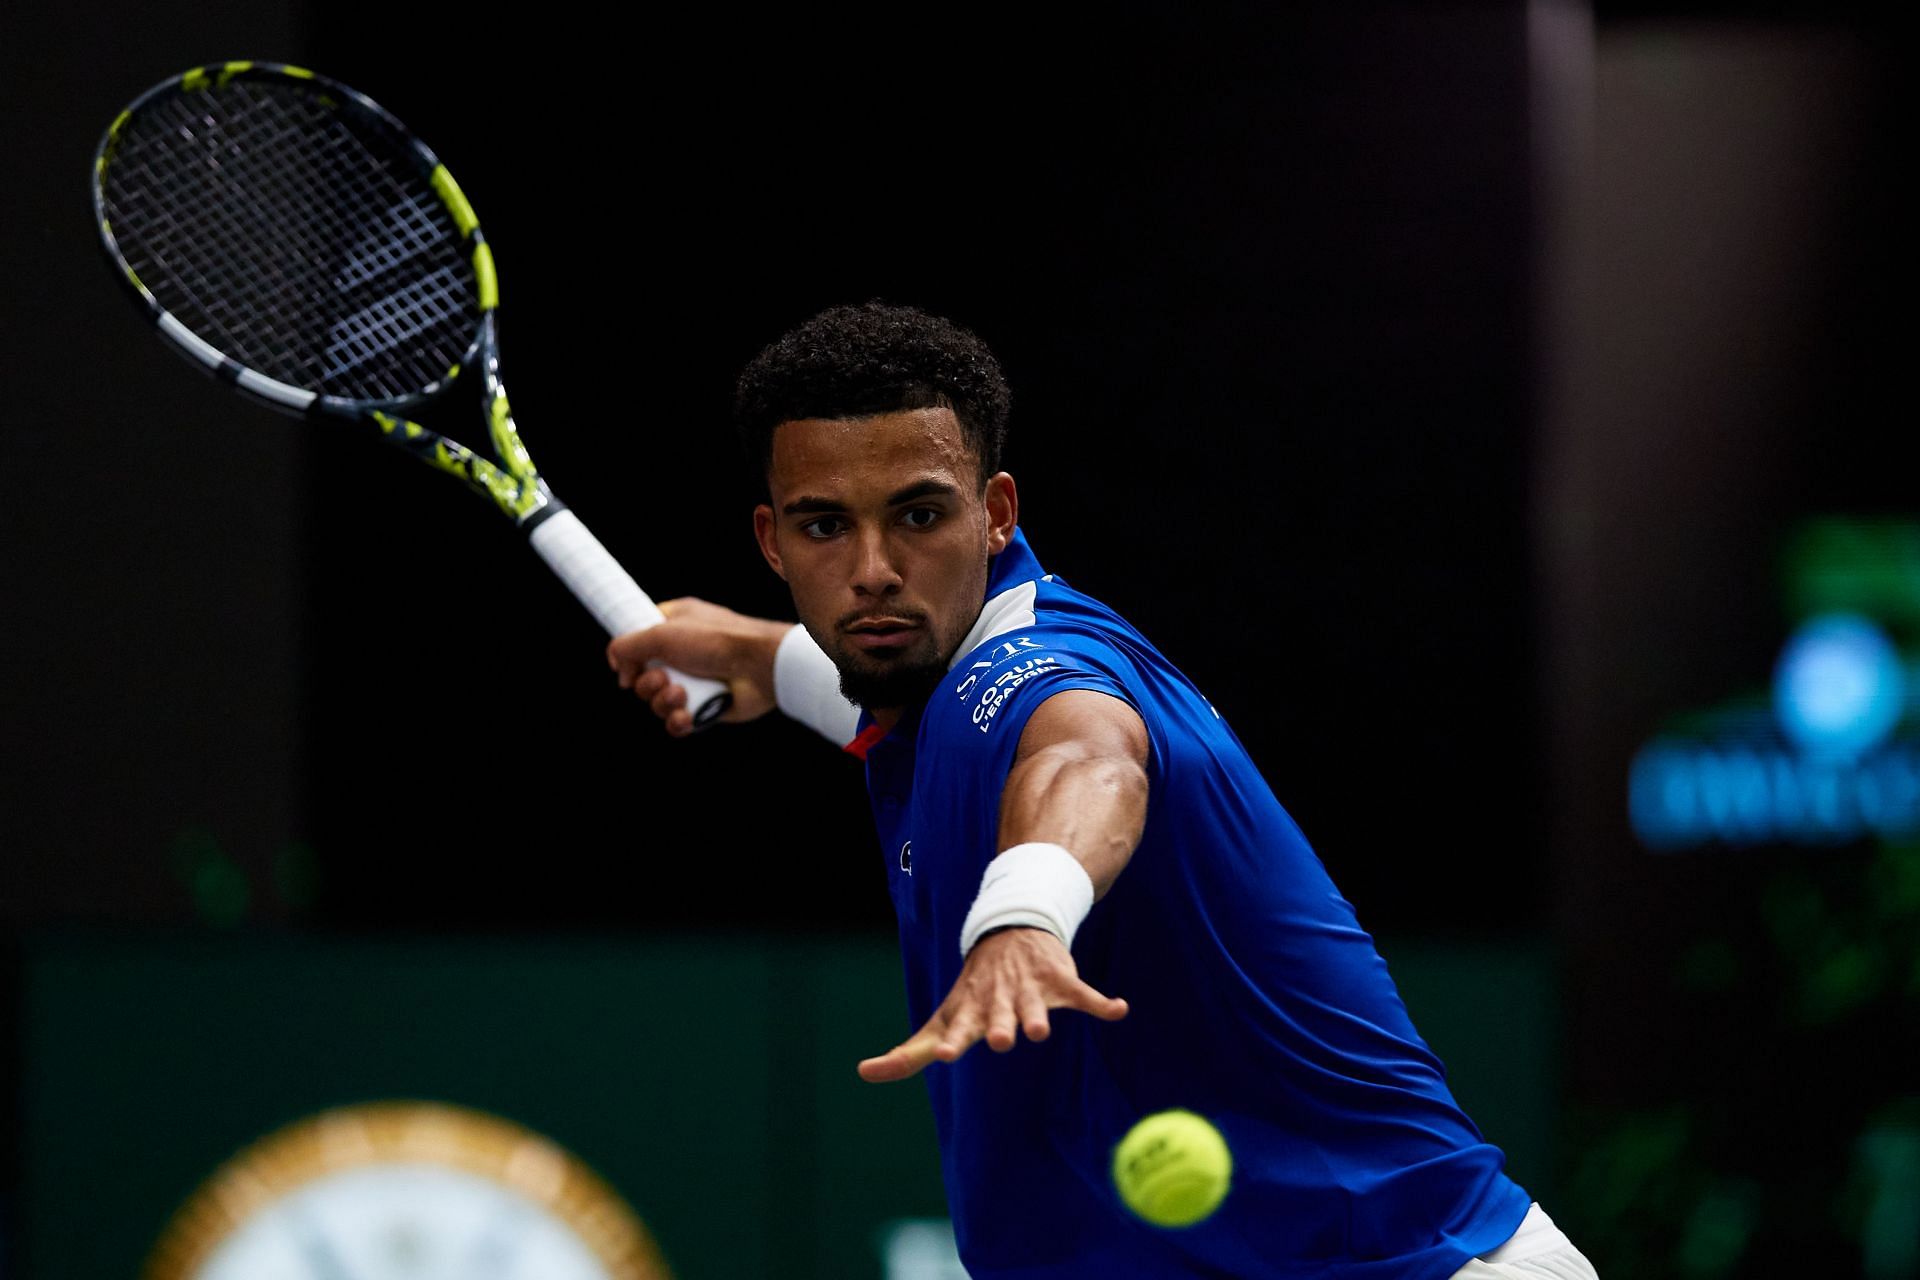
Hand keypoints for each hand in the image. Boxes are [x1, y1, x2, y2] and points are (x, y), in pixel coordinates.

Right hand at [606, 599, 787, 735]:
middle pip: (643, 678)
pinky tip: (686, 716)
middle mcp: (683, 653)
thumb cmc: (717, 641)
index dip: (629, 655)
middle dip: (647, 684)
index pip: (640, 639)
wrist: (760, 666)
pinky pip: (677, 722)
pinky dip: (677, 722)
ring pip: (658, 702)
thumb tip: (617, 665)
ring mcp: (695, 681)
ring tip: (681, 695)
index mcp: (674, 626)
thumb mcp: (662, 633)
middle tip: (664, 679)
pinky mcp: (705, 706)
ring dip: (663, 703)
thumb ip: (628, 646)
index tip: (626, 666)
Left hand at [857, 928, 1127, 1082]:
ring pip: (1036, 1005)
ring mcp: (1030, 989)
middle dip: (1000, 1027)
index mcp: (970, 1012)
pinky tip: (1119, 1010)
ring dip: (1039, 1015)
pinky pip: (1085, 995)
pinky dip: (1102, 1004)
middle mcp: (999, 1000)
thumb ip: (907, 1054)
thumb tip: (862, 1073)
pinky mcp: (1060, 981)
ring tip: (1042, 1029)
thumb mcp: (942, 1020)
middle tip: (1002, 1039)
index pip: (959, 1028)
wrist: (1010, 933)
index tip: (948, 1054)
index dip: (954, 1040)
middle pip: (999, 1016)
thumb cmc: (973, 992)